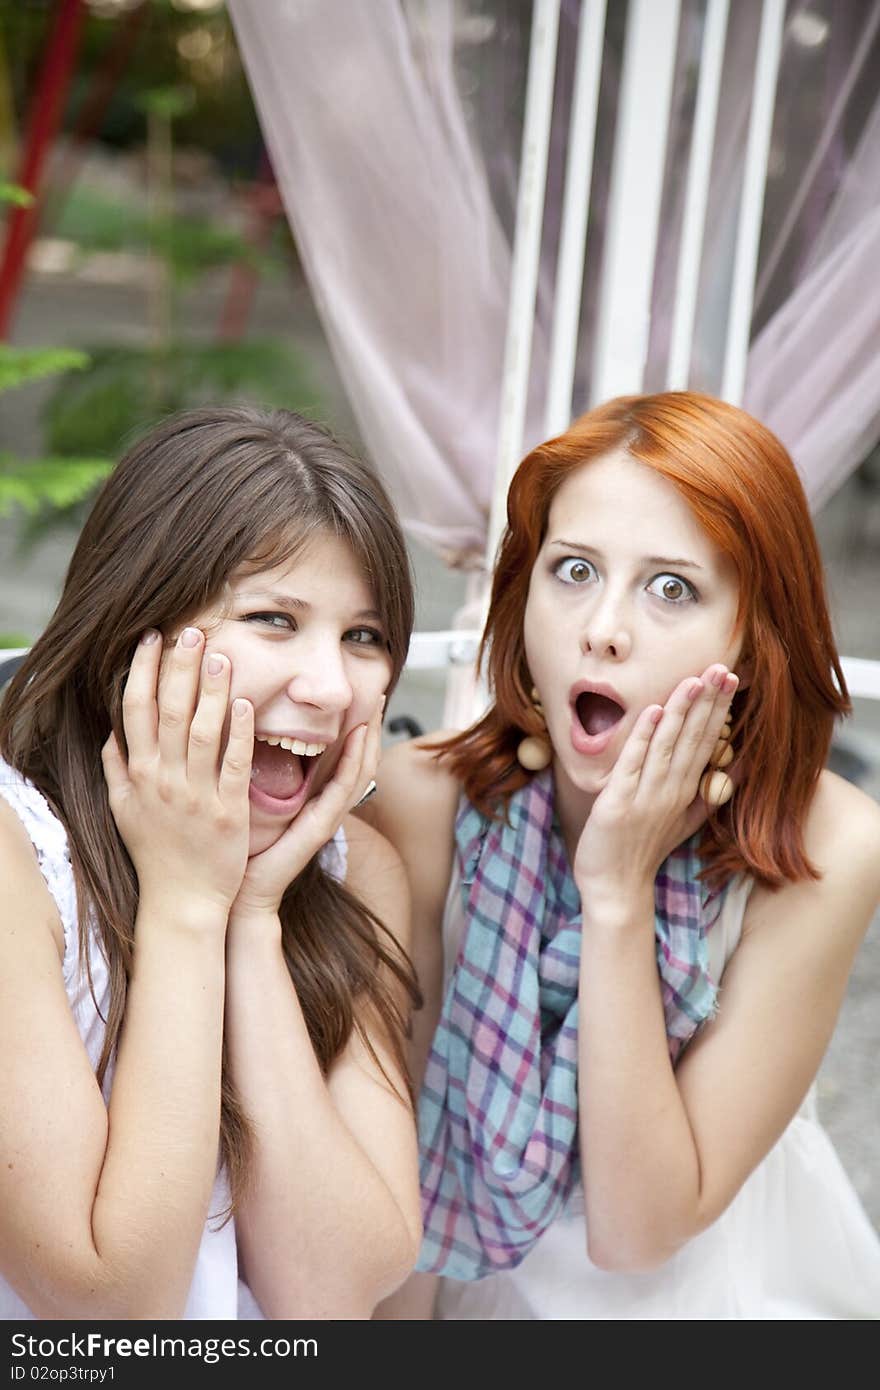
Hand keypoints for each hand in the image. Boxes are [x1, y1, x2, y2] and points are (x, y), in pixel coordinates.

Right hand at [102, 627, 253, 915]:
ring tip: (222, 656)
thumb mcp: (123, 811)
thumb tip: (109, 734)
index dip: (143, 671)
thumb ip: (115, 770)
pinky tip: (245, 704)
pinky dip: (239, 733)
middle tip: (192, 631)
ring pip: (202, 732)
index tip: (153, 638)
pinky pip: (234, 765)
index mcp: (138, 774)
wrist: (181, 902)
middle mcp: (163, 780)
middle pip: (168, 711)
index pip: (135, 710)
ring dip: (211, 691)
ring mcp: (196, 795)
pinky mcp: (228, 812)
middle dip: (179, 668)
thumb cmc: (155, 854)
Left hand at [229, 693, 385, 922]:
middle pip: (360, 760)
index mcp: (313, 799)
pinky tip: (357, 738)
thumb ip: (260, 773)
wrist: (241, 892)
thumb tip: (249, 734)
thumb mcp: (254, 802)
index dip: (354, 728)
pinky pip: (343, 789)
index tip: (356, 697)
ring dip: (369, 738)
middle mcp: (326, 806)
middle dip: (370, 726)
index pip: (344, 757)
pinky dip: (354, 762)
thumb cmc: (242, 848)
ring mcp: (328, 817)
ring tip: (373, 708)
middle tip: (374, 691)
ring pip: (360, 771)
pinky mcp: (320, 828)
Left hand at [574, 664, 737, 903]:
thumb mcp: (683, 823)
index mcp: (685, 792)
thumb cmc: (644, 852)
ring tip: (694, 680)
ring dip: (681, 712)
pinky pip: (633, 764)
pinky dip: (642, 737)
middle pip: (693, 739)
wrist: (616, 889)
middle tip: (722, 668)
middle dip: (708, 702)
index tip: (729, 678)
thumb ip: (705, 796)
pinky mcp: (618, 804)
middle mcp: (670, 792)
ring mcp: (645, 798)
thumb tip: (730, 771)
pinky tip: (652, 710)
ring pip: (667, 746)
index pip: (706, 742)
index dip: (718, 710)